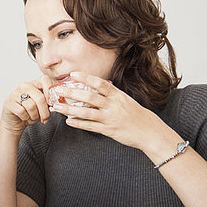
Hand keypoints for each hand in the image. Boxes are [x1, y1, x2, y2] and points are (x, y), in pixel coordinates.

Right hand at [0, 75, 54, 134]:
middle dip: (44, 111)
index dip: (50, 90)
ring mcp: (15, 93)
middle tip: (45, 119)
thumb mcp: (42, 106)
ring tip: (32, 117)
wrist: (15, 121)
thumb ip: (48, 102)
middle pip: (40, 97)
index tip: (51, 102)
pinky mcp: (9, 102)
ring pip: (31, 106)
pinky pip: (22, 112)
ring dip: (34, 116)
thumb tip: (57, 103)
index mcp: (34, 83)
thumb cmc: (30, 112)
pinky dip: (26, 118)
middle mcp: (24, 86)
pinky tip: (24, 118)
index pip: (45, 79)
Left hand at [50, 72, 171, 150]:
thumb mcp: (126, 100)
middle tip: (58, 90)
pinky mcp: (108, 130)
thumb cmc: (137, 115)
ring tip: (57, 107)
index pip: (99, 83)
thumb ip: (112, 95)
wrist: (150, 132)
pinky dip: (78, 124)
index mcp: (117, 95)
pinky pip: (90, 126)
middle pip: (89, 97)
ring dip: (70, 109)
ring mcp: (110, 118)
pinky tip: (68, 121)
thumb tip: (98, 88)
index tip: (73, 74)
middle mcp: (113, 105)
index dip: (85, 78)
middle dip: (72, 92)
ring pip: (86, 112)